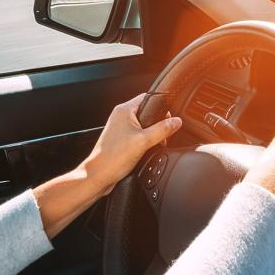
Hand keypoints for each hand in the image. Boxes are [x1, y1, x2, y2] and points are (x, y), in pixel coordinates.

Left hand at [34, 92, 181, 238]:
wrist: (98, 176)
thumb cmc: (112, 158)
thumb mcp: (144, 142)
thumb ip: (162, 129)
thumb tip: (176, 121)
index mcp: (124, 110)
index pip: (147, 97)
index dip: (161, 106)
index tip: (169, 117)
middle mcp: (120, 116)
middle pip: (147, 112)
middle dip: (157, 123)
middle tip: (161, 135)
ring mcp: (119, 128)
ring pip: (142, 125)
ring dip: (151, 134)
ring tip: (152, 144)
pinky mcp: (120, 139)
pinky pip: (137, 135)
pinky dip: (144, 141)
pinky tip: (145, 151)